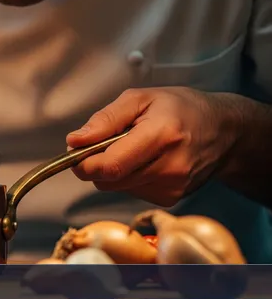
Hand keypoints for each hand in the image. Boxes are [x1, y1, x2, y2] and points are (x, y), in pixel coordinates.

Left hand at [65, 87, 241, 206]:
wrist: (224, 131)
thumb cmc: (180, 108)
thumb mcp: (140, 99)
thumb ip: (105, 120)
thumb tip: (74, 141)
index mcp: (161, 136)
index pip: (109, 166)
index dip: (83, 163)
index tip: (74, 152)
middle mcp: (170, 168)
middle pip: (108, 180)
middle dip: (95, 163)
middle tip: (103, 143)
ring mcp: (172, 188)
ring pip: (116, 187)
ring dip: (113, 170)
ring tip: (132, 148)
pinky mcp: (171, 199)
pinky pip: (131, 191)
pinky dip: (128, 177)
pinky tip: (145, 161)